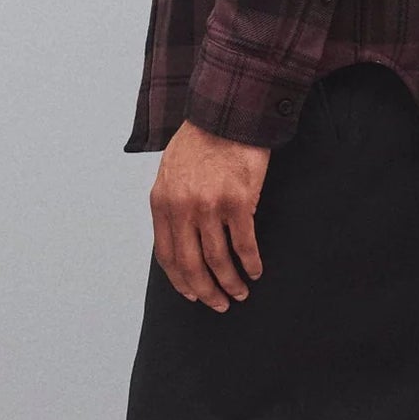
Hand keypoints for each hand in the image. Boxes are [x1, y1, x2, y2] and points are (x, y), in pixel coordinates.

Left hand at [150, 120, 269, 309]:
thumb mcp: (171, 173)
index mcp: (162, 203)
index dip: (180, 281)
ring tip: (240, 292)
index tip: (192, 294)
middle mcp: (182, 208)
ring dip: (230, 283)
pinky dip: (251, 263)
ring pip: (218, 260)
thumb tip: (179, 240)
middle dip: (206, 291)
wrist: (226, 114)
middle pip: (192, 264)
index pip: (166, 255)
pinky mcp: (238, 202)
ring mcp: (210, 206)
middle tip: (219, 305)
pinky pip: (244, 244)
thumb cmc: (201, 142)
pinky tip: (256, 270)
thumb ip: (172, 205)